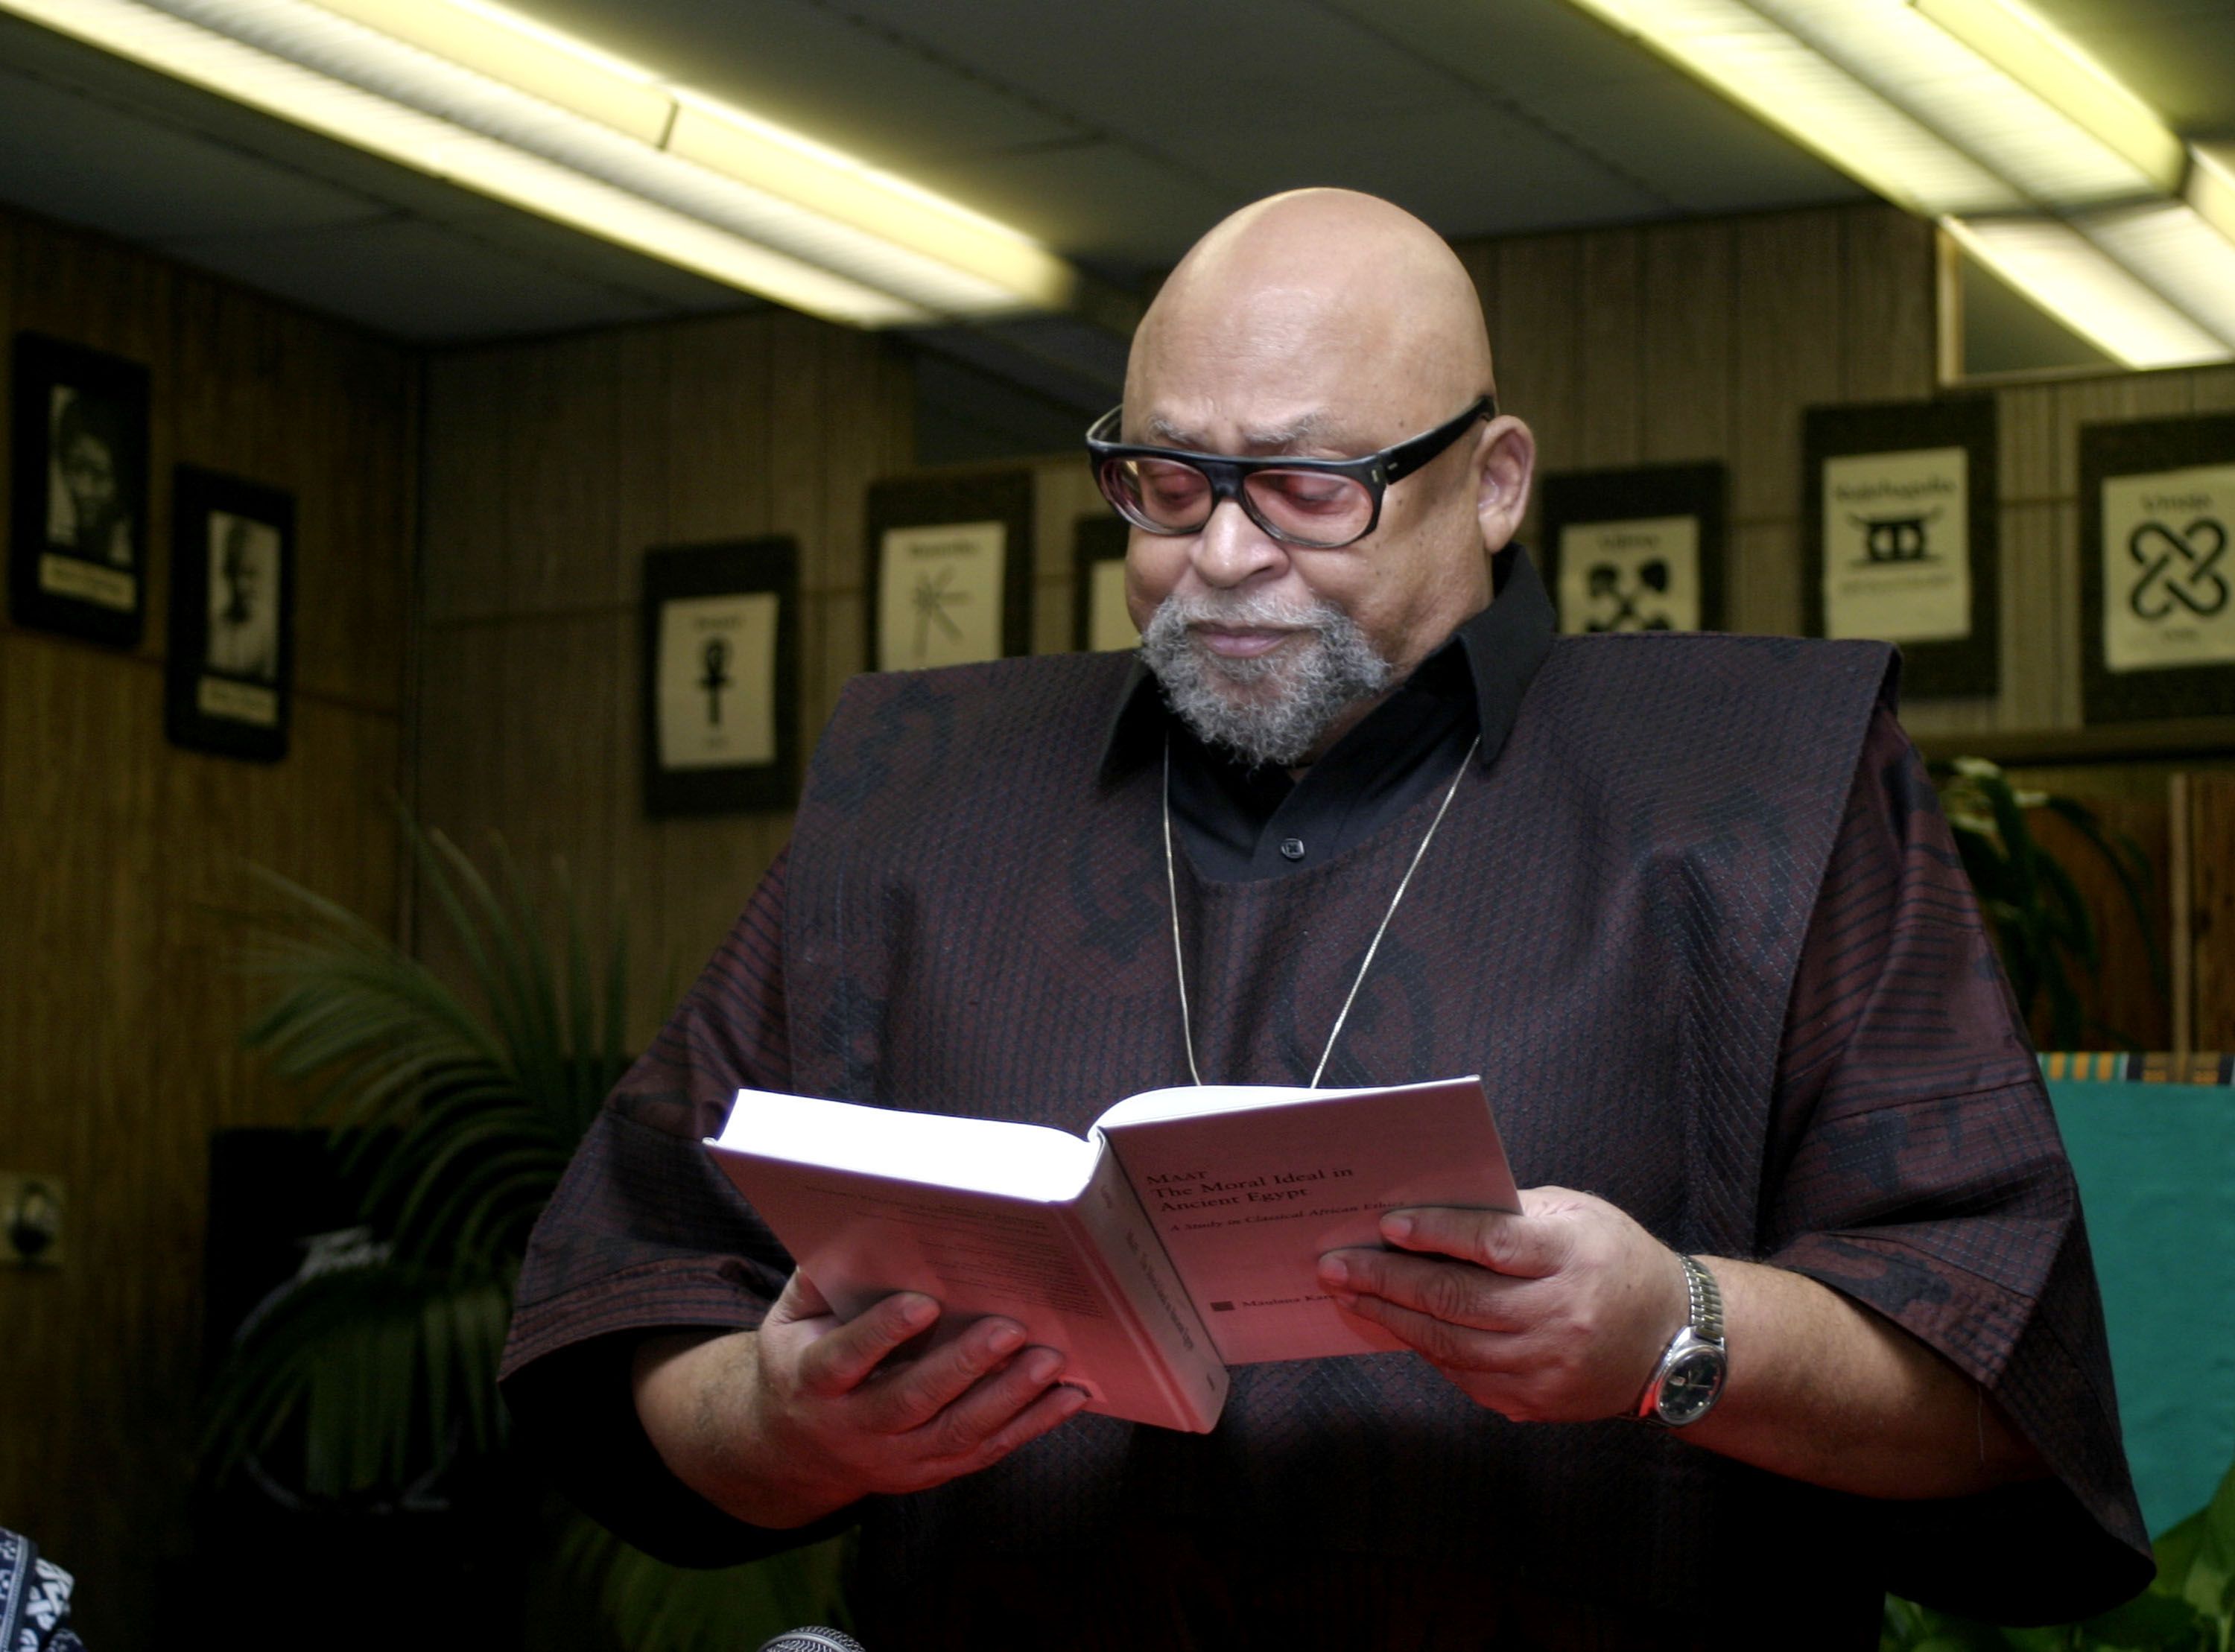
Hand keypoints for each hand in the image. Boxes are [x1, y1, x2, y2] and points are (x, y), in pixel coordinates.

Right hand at [634, 1271, 1089, 1527]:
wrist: (792, 1453)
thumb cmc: (800, 1361)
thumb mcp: (791, 1321)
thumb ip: (821, 1281)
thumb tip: (865, 1230)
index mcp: (814, 1383)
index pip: (846, 1360)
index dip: (883, 1334)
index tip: (925, 1302)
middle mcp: (854, 1428)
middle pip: (912, 1400)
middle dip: (964, 1365)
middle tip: (1010, 1328)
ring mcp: (897, 1458)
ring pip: (957, 1432)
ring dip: (1008, 1397)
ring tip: (1050, 1361)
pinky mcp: (932, 1471)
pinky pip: (986, 1452)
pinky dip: (1032, 1426)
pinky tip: (1068, 1397)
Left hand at [1315, 1187, 1686, 1422]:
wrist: (1673, 1341)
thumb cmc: (1614, 1260)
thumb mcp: (1577, 1216)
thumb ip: (1511, 1215)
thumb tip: (1432, 1213)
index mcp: (1573, 1257)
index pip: (1494, 1244)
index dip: (1437, 1233)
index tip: (1388, 1224)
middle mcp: (1560, 1316)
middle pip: (1459, 1299)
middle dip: (1388, 1280)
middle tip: (1336, 1265)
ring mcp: (1547, 1367)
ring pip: (1452, 1344)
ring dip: (1393, 1317)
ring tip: (1350, 1294)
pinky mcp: (1535, 1403)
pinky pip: (1465, 1376)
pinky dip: (1426, 1348)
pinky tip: (1395, 1325)